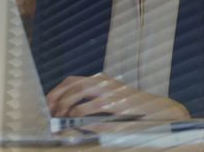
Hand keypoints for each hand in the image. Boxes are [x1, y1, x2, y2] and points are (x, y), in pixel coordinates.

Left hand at [46, 74, 189, 119]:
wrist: (156, 109)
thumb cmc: (132, 108)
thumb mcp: (111, 99)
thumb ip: (93, 102)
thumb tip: (69, 113)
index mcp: (101, 81)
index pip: (73, 80)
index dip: (57, 90)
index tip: (47, 102)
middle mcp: (104, 83)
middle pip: (73, 86)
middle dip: (58, 99)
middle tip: (50, 113)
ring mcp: (110, 93)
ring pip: (80, 96)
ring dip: (67, 108)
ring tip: (61, 119)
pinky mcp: (116, 105)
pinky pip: (92, 110)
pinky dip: (80, 116)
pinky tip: (76, 123)